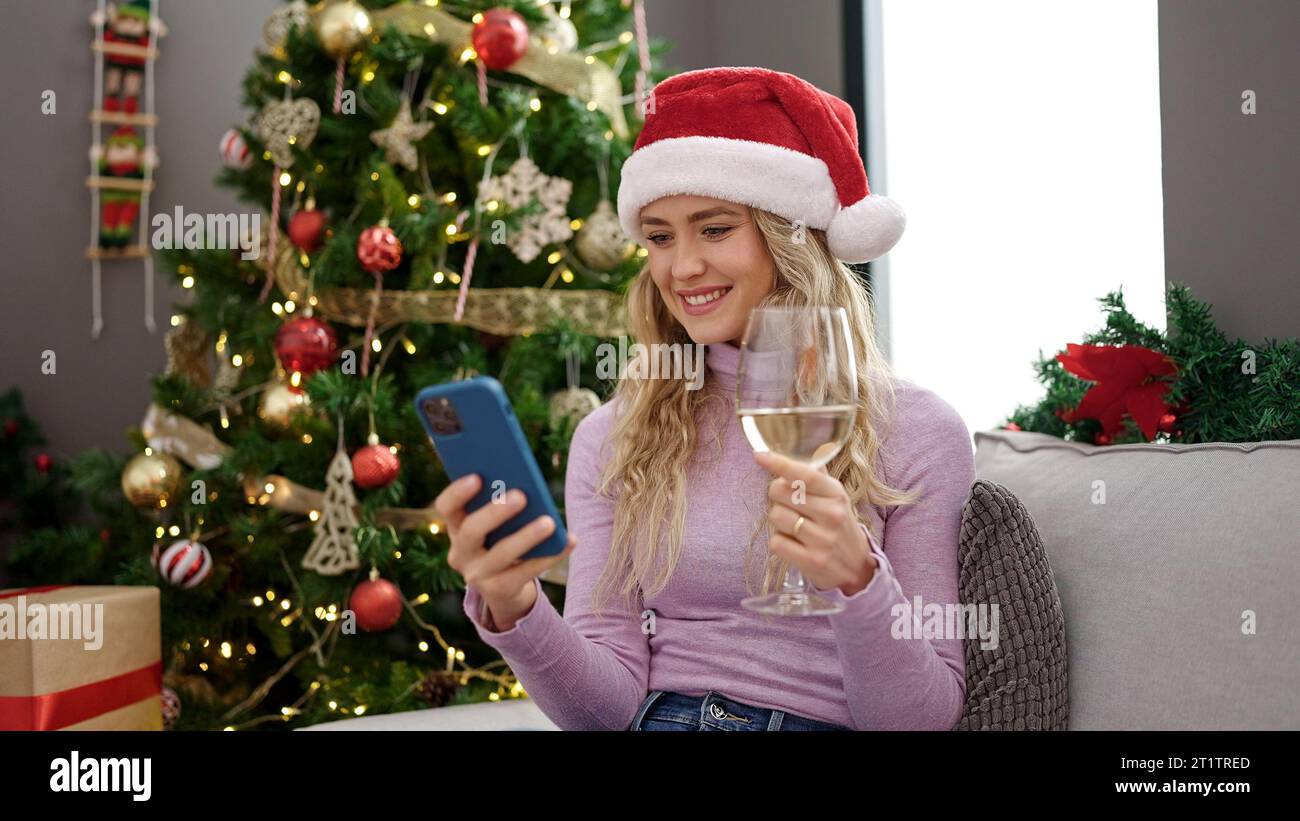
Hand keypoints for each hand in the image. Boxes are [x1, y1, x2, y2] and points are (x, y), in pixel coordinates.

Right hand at [436, 474, 575, 628]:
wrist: (504, 586)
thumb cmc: (502, 539)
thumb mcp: (496, 523)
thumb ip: (501, 503)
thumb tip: (526, 485)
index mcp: (456, 527)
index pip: (446, 507)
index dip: (458, 492)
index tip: (477, 476)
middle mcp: (460, 552)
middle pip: (472, 531)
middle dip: (495, 512)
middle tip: (521, 496)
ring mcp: (477, 575)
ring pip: (501, 554)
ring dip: (527, 536)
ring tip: (549, 522)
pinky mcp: (499, 590)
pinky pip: (526, 571)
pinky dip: (550, 555)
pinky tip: (570, 540)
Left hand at [753, 450, 877, 595]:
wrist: (856, 567)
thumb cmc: (839, 526)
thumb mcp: (836, 498)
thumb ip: (818, 475)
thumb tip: (807, 447)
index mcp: (836, 494)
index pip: (805, 474)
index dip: (780, 463)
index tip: (760, 455)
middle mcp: (831, 514)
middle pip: (780, 492)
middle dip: (777, 495)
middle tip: (790, 504)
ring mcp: (821, 539)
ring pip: (775, 516)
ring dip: (778, 520)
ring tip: (794, 526)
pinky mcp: (811, 561)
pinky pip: (776, 542)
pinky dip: (779, 542)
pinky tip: (794, 543)